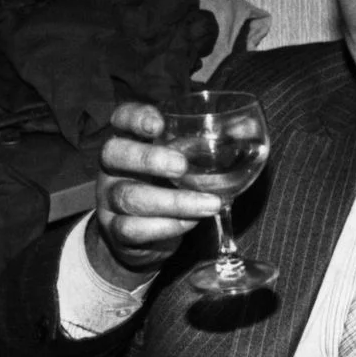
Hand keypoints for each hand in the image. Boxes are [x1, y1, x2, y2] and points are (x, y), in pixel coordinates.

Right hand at [86, 102, 224, 288]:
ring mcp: (108, 200)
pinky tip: (191, 223)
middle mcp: (112, 168)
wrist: (141, 239)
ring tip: (210, 204)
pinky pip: (133, 229)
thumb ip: (203, 147)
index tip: (158, 123)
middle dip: (148, 158)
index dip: (135, 117)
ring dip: (173, 201)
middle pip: (114, 153)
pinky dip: (167, 226)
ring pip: (129, 196)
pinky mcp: (115, 231)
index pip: (121, 119)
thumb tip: (247, 128)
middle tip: (182, 166)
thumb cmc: (167, 189)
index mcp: (130, 142)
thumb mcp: (180, 165)